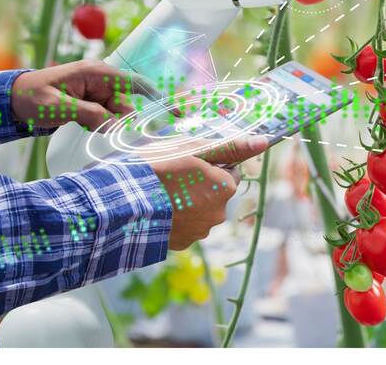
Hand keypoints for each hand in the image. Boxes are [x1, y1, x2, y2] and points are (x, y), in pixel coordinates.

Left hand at [11, 60, 149, 130]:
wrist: (11, 99)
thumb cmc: (31, 96)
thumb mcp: (57, 106)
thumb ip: (87, 114)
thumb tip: (114, 126)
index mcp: (97, 73)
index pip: (135, 83)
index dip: (157, 97)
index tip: (174, 113)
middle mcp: (102, 81)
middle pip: (126, 106)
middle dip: (117, 121)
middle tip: (93, 126)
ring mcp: (98, 93)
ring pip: (117, 116)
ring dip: (104, 125)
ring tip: (79, 123)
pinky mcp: (93, 104)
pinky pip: (106, 119)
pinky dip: (98, 126)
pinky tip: (80, 124)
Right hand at [146, 135, 268, 249]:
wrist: (122, 204)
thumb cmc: (158, 169)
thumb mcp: (194, 149)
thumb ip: (231, 147)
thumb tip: (263, 142)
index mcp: (225, 188)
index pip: (228, 170)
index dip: (209, 163)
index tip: (188, 162)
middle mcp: (218, 214)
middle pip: (215, 192)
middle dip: (199, 184)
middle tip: (172, 176)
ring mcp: (199, 232)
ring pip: (199, 210)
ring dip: (186, 202)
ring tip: (160, 193)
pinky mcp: (180, 244)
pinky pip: (183, 226)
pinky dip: (174, 218)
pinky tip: (157, 209)